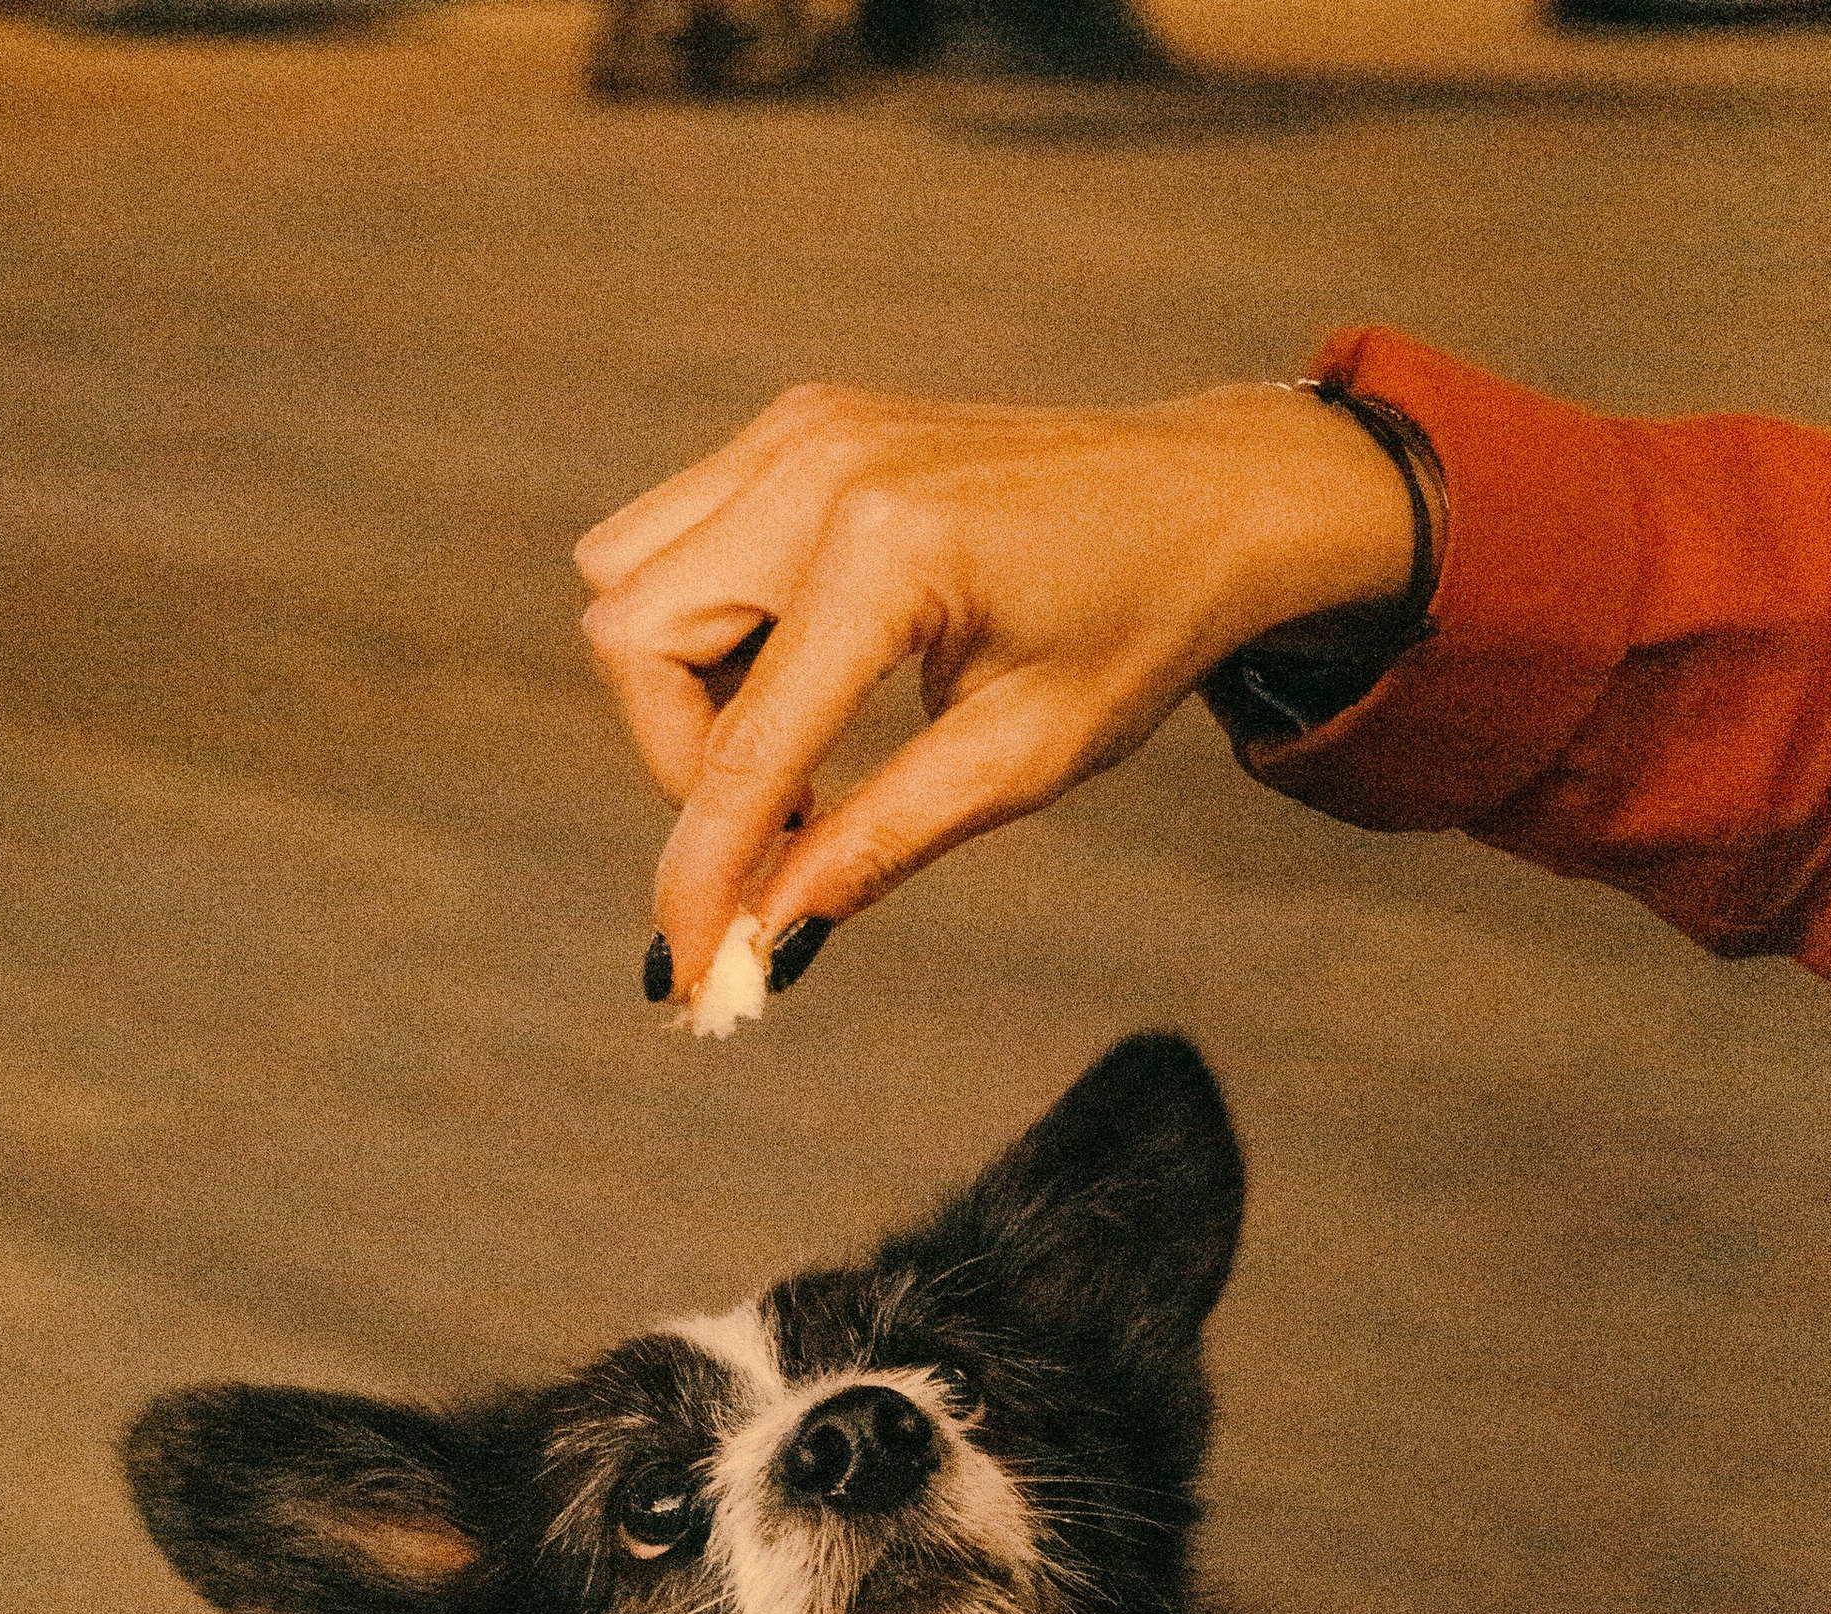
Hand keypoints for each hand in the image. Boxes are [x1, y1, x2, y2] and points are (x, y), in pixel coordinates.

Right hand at [573, 381, 1428, 1001]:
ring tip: (795, 746)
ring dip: (678, 690)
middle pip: (634, 641)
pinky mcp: (796, 426)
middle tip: (784, 824)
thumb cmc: (1136, 627)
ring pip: (626, 579)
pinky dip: (702, 626)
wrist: (1204, 493)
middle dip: (680, 764)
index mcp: (891, 549)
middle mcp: (820, 469)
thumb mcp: (1020, 759)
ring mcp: (799, 431)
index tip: (690, 970)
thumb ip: (879, 843)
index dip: (701, 873)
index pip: (743, 746)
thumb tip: (765, 932)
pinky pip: (674, 536)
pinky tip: (801, 676)